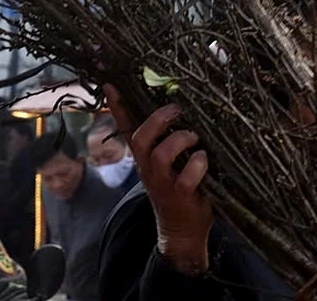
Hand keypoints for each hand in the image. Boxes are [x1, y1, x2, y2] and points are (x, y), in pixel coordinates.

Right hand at [104, 84, 212, 274]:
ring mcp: (162, 182)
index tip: (111, 83)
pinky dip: (198, 163)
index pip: (126, 127)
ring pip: (160, 154)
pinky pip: (187, 177)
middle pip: (140, 138)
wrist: (182, 232)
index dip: (118, 106)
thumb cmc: (179, 187)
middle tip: (177, 110)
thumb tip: (178, 105)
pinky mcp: (180, 196)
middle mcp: (148, 167)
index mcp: (144, 155)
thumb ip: (169, 136)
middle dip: (158, 120)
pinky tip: (204, 159)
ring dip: (180, 140)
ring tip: (194, 138)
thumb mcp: (168, 161)